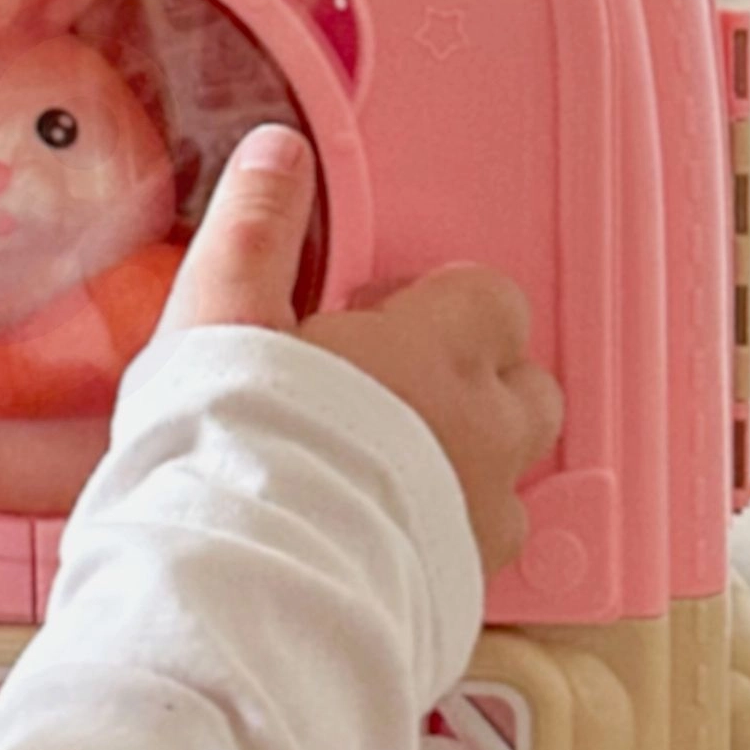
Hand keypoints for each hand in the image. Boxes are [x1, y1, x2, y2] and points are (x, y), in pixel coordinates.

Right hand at [165, 127, 563, 574]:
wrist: (245, 592)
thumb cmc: (234, 449)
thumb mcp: (223, 314)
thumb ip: (256, 228)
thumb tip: (277, 153)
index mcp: (437, 352)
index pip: (492, 300)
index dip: (438, 306)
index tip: (372, 321)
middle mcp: (483, 435)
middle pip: (526, 388)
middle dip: (472, 384)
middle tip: (384, 394)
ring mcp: (482, 523)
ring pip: (506, 478)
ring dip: (460, 468)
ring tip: (374, 475)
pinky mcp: (463, 596)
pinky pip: (472, 552)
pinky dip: (435, 541)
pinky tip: (366, 541)